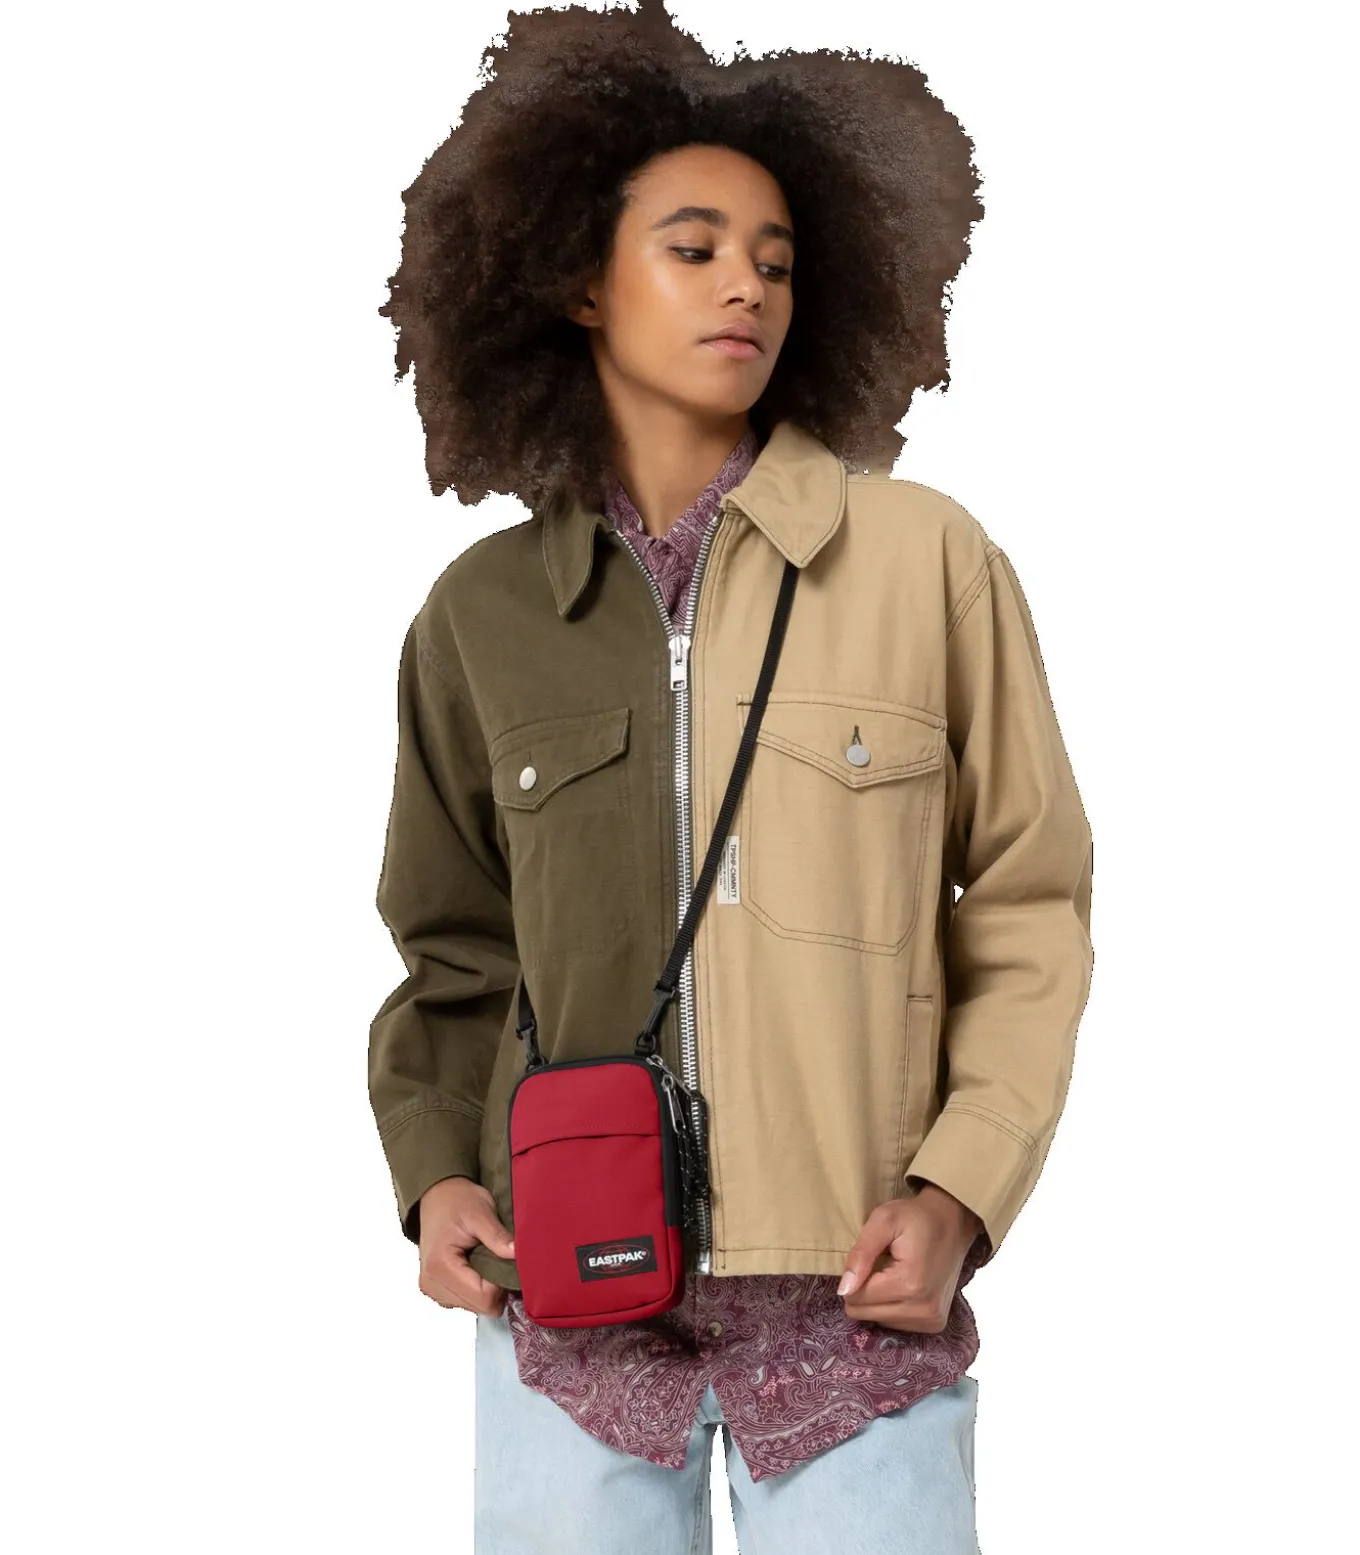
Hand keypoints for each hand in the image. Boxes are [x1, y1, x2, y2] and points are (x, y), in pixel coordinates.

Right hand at [417, 1175, 517, 1316]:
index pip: (483, 1298)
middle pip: (480, 1306)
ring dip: (486, 1287)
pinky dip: (476, 1287)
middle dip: (495, 1286)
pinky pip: (465, 1301)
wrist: (437, 1195)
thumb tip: (518, 1255)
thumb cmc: (458, 1200)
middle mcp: (431, 1284)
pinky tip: (476, 1265)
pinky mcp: (436, 1289)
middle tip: (498, 1257)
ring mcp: (432, 1289)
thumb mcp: (481, 1212)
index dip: (502, 1284)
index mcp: (441, 1266)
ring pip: (474, 1307)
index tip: (506, 1260)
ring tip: (485, 1258)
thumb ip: (498, 1236)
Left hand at [837, 1184, 982, 1333]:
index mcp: (908, 1284)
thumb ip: (860, 1254)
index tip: (868, 1258)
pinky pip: (895, 1324)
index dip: (853, 1277)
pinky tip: (904, 1285)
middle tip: (881, 1265)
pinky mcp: (935, 1324)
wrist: (954, 1221)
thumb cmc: (916, 1217)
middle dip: (864, 1290)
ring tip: (894, 1273)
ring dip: (879, 1299)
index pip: (856, 1299)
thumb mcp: (883, 1221)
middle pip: (865, 1314)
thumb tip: (843, 1290)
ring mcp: (931, 1320)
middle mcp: (922, 1309)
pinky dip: (892, 1306)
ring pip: (878, 1321)